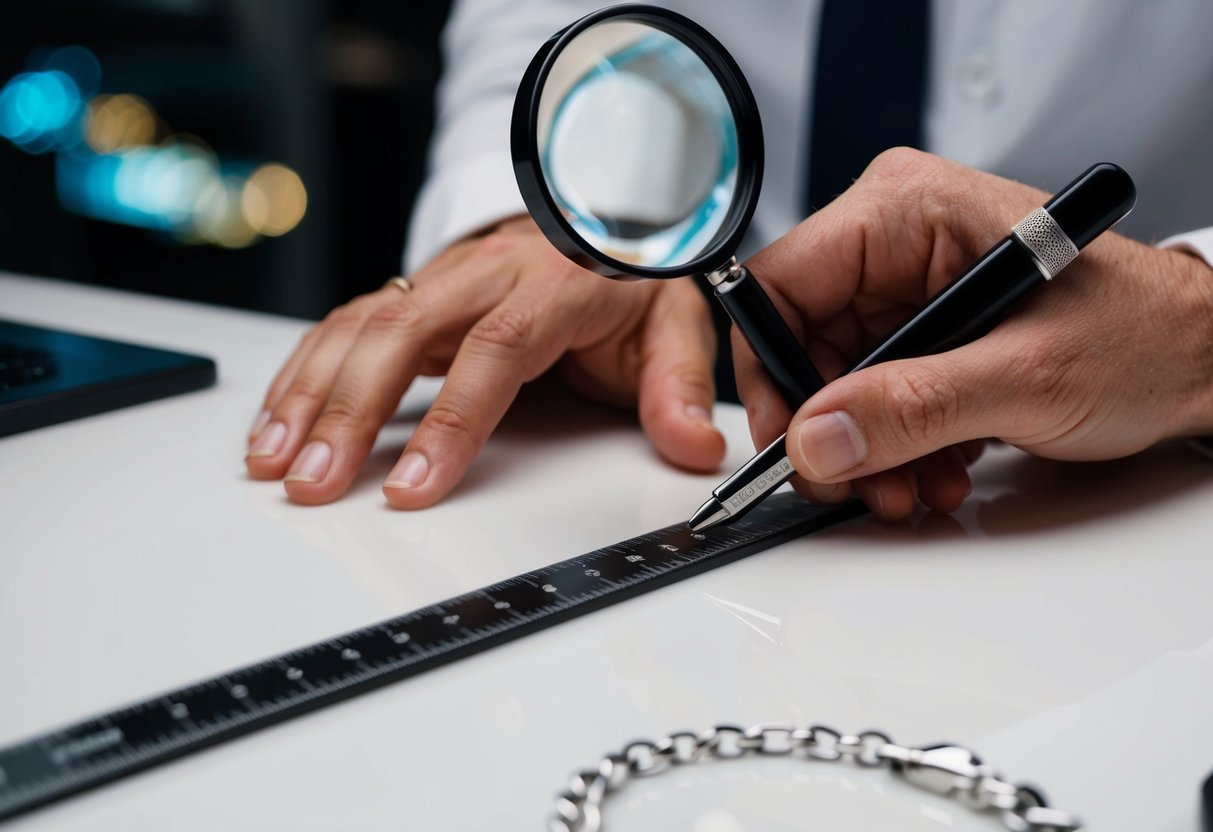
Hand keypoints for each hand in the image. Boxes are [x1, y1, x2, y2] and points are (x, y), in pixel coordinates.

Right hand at [246, 216, 724, 505]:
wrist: (599, 219)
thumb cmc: (631, 278)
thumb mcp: (675, 324)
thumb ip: (679, 387)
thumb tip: (695, 449)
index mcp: (553, 282)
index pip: (495, 350)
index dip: (452, 420)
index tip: (415, 486)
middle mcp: (483, 273)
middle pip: (400, 332)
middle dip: (349, 412)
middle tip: (316, 483)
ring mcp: (438, 280)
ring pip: (357, 326)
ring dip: (308, 394)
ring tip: (273, 463)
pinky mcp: (410, 295)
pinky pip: (343, 326)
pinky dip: (302, 373)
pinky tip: (276, 421)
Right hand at [736, 149, 1212, 519]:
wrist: (1204, 360)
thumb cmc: (1147, 334)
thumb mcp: (1025, 377)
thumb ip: (912, 409)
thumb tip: (817, 437)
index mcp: (908, 210)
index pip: (782, 283)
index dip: (771, 369)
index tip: (788, 437)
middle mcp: (899, 242)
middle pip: (802, 342)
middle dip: (829, 426)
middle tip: (856, 481)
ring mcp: (910, 289)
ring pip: (835, 380)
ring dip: (865, 448)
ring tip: (912, 485)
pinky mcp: (926, 332)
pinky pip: (873, 394)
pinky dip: (892, 444)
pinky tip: (934, 468)